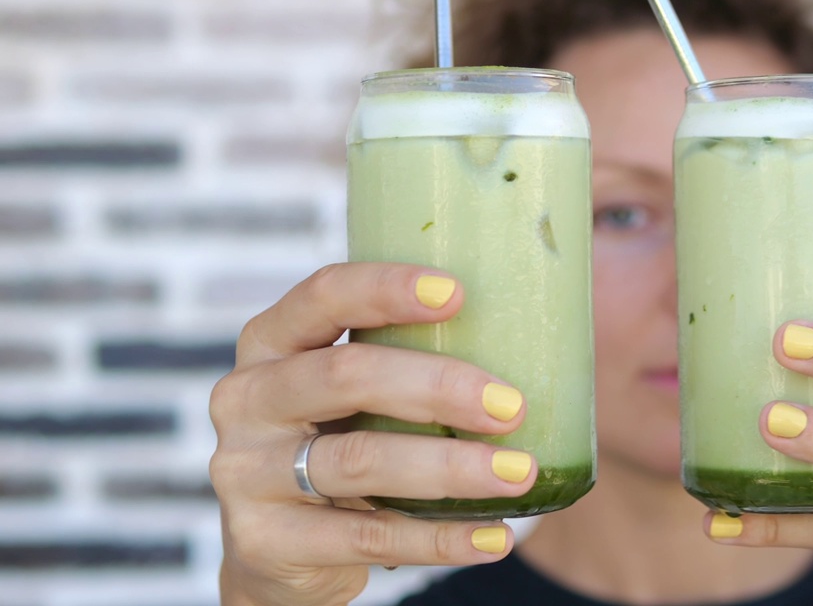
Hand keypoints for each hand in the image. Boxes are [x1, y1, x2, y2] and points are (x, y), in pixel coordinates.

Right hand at [209, 263, 535, 605]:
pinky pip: (367, 536)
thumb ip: (406, 359)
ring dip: (450, 468)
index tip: (458, 294)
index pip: (322, 296)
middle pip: (345, 376)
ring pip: (361, 461)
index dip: (386, 289)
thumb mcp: (351, 395)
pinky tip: (495, 536)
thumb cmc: (340, 443)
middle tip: (512, 406)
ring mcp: (245, 472)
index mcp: (270, 342)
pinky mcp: (265, 540)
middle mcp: (247, 398)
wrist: (275, 552)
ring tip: (519, 473)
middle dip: (438, 386)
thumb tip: (539, 330)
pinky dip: (439, 539)